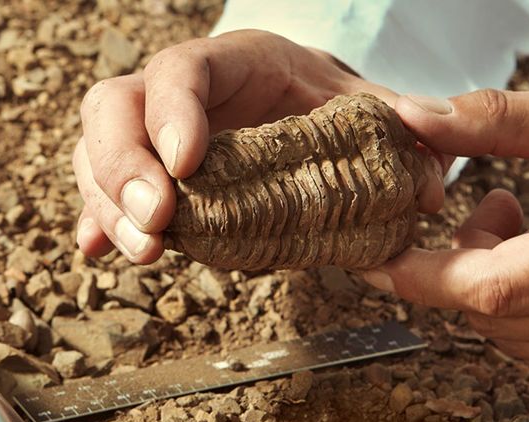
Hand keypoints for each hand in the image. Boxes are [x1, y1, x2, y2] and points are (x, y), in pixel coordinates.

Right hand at [73, 30, 444, 262]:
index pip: (182, 70)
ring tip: (146, 252)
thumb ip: (399, 133)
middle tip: (158, 222)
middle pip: (113, 108)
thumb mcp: (366, 105)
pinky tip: (99, 251)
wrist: (298, 107)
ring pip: (96, 151)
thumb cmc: (325, 102)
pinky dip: (98, 221)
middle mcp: (174, 91)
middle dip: (125, 167)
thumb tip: (432, 185)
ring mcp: (149, 132)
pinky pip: (101, 189)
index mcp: (230, 62)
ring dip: (109, 205)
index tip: (189, 164)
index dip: (174, 112)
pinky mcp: (142, 174)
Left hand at [363, 89, 528, 384]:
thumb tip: (410, 116)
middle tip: (496, 210)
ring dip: (492, 290)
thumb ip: (491, 120)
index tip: (374, 260)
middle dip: (466, 265)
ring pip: (505, 338)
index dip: (423, 276)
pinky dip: (519, 313)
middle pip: (490, 314)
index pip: (490, 288)